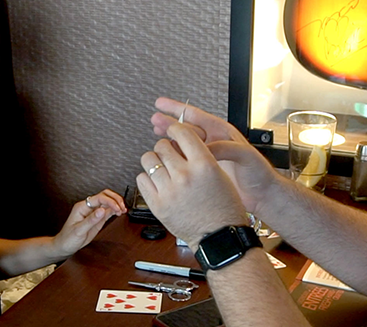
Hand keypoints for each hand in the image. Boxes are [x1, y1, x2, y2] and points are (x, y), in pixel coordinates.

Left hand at [52, 189, 126, 256]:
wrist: (65, 246)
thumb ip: (91, 220)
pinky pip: (108, 211)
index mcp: (82, 207)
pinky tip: (120, 212)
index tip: (117, 208)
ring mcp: (93, 212)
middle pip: (104, 195)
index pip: (99, 198)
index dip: (110, 201)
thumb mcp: (79, 230)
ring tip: (123, 210)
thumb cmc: (68, 238)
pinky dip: (115, 210)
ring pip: (107, 202)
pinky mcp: (97, 219)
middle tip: (122, 206)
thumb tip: (102, 210)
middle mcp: (88, 207)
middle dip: (115, 199)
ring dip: (117, 204)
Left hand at [136, 123, 248, 249]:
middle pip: (162, 146)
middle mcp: (185, 176)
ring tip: (162, 167)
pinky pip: (142, 179)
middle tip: (169, 153)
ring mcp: (169, 191)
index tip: (173, 131)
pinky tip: (157, 182)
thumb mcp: (220, 174)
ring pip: (148, 160)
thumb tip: (180, 144)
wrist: (219, 237)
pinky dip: (147, 178)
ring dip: (154, 160)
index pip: (181, 133)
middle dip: (165, 147)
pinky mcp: (157, 205)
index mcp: (204, 165)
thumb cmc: (224, 209)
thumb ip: (200, 157)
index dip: (175, 129)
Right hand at [151, 97, 280, 212]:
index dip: (177, 109)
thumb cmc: (260, 174)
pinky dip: (175, 157)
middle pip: (186, 128)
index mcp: (222, 134)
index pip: (195, 116)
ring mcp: (209, 157)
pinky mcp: (206, 171)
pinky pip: (186, 161)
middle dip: (169, 122)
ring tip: (155, 133)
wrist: (263, 196)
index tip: (162, 104)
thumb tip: (205, 148)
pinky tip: (167, 158)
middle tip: (153, 119)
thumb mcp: (245, 156)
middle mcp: (214, 143)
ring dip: (170, 139)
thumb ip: (225, 148)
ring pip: (184, 144)